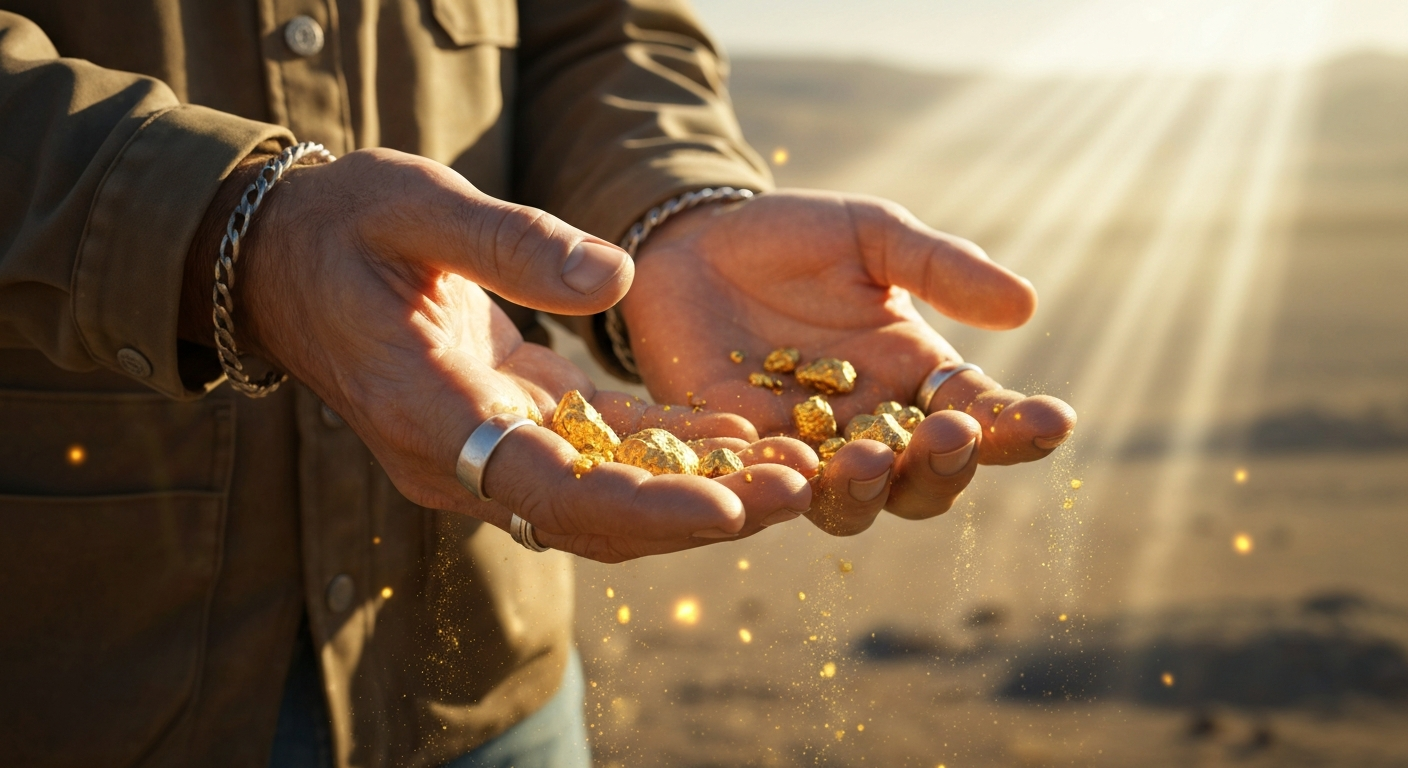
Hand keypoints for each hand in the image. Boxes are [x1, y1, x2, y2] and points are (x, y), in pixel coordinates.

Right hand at [189, 148, 810, 560]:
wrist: (285, 259)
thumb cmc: (344, 224)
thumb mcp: (417, 208)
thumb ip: (511, 243)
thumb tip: (616, 278)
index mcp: (425, 410)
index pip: (543, 487)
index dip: (639, 506)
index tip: (727, 510)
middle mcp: (454, 457)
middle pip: (589, 515)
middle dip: (696, 511)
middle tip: (800, 491)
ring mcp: (479, 453)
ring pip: (599, 502)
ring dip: (693, 495)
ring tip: (792, 475)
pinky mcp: (503, 431)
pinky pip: (592, 461)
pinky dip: (662, 459)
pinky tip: (733, 440)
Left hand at [619, 189, 1076, 534]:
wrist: (695, 243)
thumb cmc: (795, 239)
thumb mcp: (873, 236)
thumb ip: (940, 267)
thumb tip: (1025, 305)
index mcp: (917, 380)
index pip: (982, 416)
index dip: (1019, 427)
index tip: (1055, 419)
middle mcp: (871, 429)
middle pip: (924, 482)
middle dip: (944, 465)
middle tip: (950, 433)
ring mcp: (805, 451)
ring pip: (849, 503)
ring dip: (865, 488)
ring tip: (864, 456)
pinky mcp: (738, 456)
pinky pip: (762, 487)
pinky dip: (776, 484)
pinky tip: (784, 468)